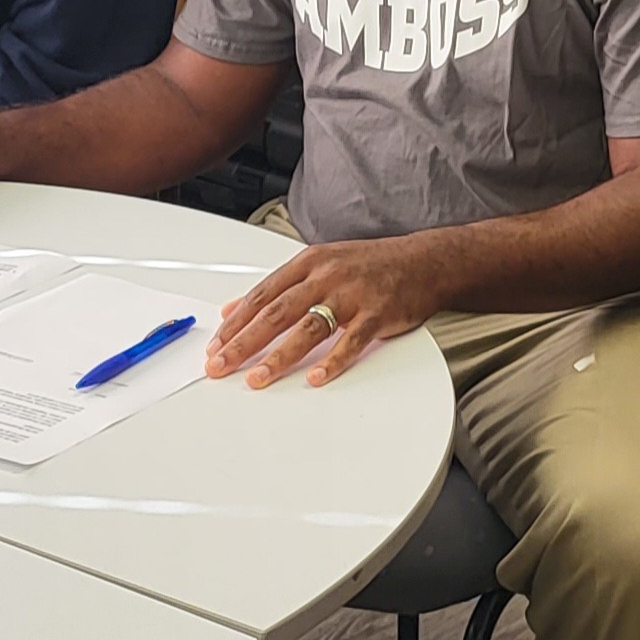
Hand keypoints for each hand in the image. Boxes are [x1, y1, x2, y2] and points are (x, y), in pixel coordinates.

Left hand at [206, 232, 451, 388]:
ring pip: (308, 327)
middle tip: (220, 365)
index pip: (262, 294)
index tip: (215, 346)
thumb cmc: (369, 265)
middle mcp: (327, 276)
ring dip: (278, 356)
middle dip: (243, 341)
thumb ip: (278, 287)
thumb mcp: (320, 264)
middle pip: (276, 312)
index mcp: (310, 262)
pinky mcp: (378, 313)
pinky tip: (315, 378)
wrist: (424, 261)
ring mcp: (353, 294)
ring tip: (257, 378)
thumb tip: (233, 309)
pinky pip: (351, 341)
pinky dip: (332, 362)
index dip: (235, 323)